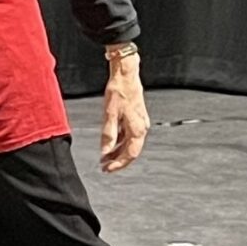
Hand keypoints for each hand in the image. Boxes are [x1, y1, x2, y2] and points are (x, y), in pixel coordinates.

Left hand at [99, 54, 149, 171]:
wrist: (126, 76)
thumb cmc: (118, 92)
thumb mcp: (109, 114)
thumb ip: (108, 134)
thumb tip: (105, 152)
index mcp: (137, 129)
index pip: (130, 154)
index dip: (119, 164)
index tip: (107, 169)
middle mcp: (141, 128)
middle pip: (131, 151)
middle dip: (118, 161)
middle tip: (104, 167)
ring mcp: (140, 123)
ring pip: (130, 144)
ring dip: (118, 152)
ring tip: (105, 158)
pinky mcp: (136, 118)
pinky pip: (129, 135)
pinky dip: (120, 142)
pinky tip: (111, 144)